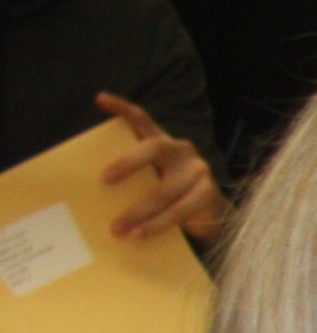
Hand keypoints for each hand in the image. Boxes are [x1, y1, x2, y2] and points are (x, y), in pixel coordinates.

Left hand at [93, 94, 224, 243]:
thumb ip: (132, 179)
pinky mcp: (208, 194)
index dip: (122, 107)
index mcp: (162, 144)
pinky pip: (180, 210)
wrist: (209, 217)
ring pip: (166, 189)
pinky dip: (159, 224)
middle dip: (129, 162)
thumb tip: (90, 193)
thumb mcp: (149, 181)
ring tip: (120, 228)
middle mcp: (182, 151)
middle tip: (106, 179)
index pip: (142, 119)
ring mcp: (198, 171)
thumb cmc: (168, 197)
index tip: (99, 98)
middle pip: (154, 147)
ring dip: (141, 210)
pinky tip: (142, 233)